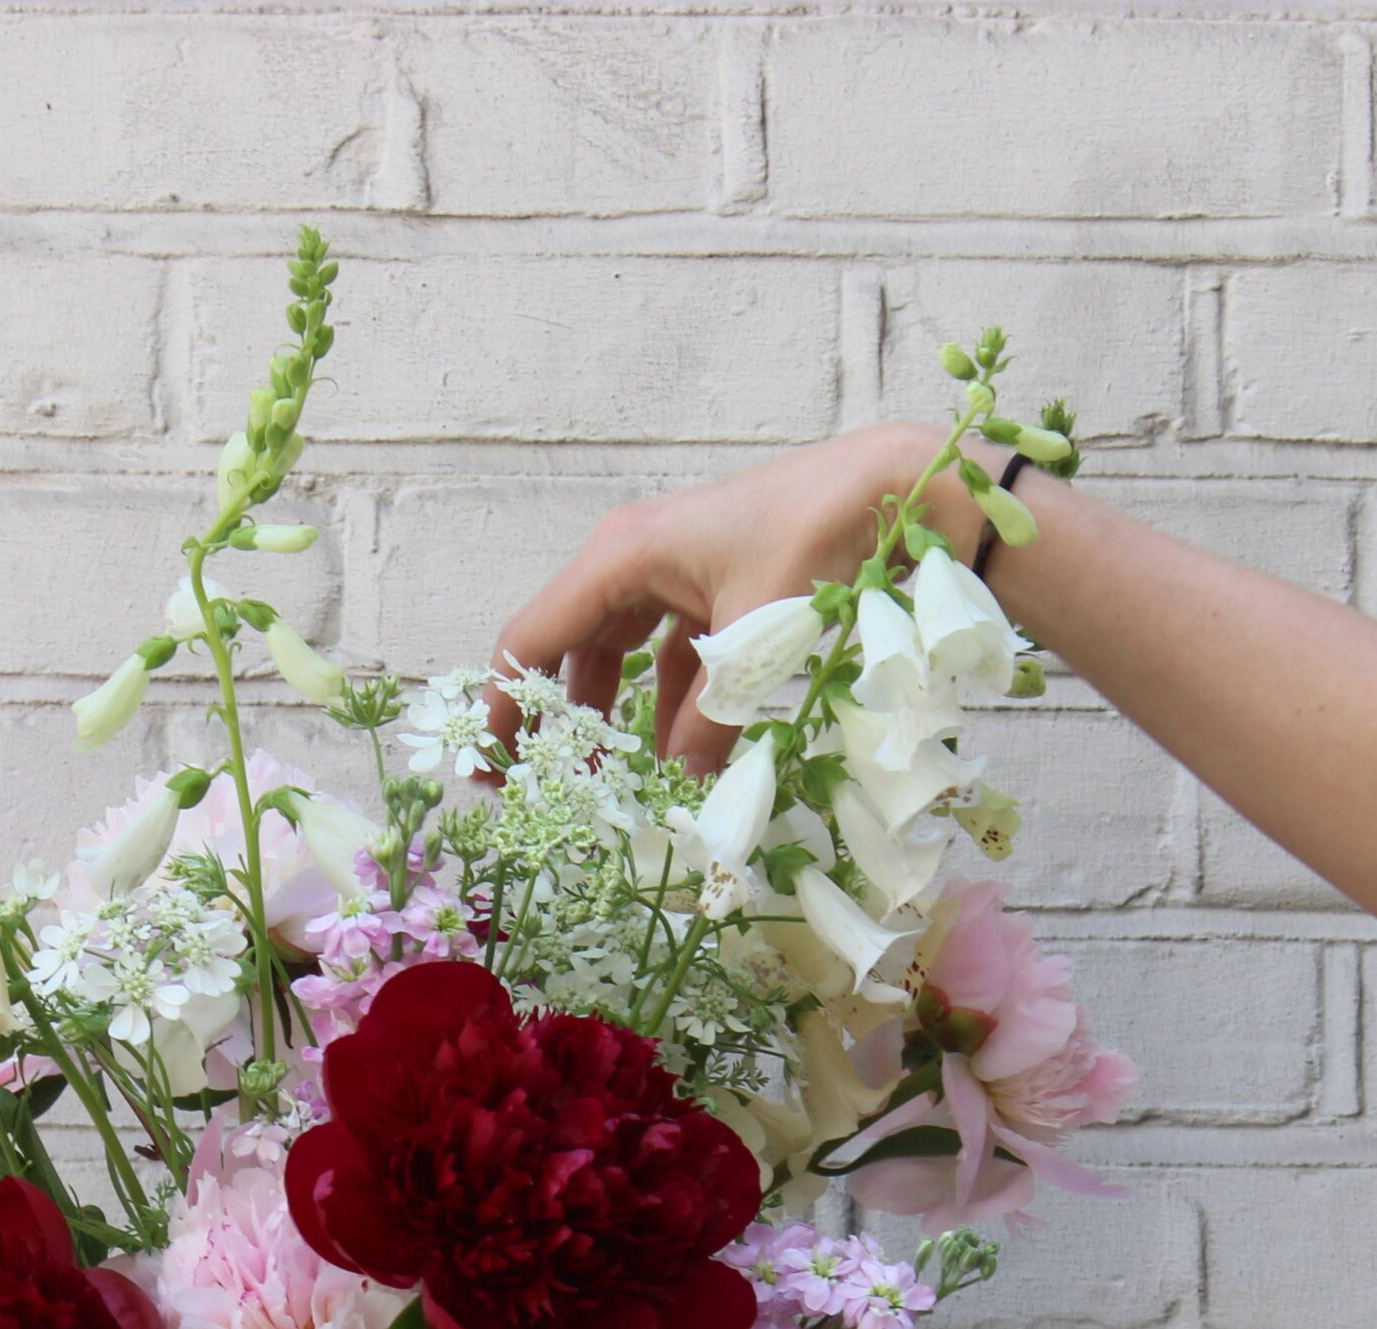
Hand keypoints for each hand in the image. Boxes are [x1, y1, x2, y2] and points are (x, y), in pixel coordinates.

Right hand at [491, 421, 952, 767]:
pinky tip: (675, 756)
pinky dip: (669, 704)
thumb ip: (712, 722)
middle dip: (554, 719)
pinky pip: (669, 656)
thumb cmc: (812, 541)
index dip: (505, 704)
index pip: (534, 635)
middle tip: (540, 785)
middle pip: (568, 647)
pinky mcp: (710, 590)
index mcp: (621, 555)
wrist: (885, 489)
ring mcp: (672, 573)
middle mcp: (632, 559)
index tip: (490, 764)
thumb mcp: (754, 643)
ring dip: (612, 717)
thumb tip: (684, 791)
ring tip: (604, 781)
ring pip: (617, 655)